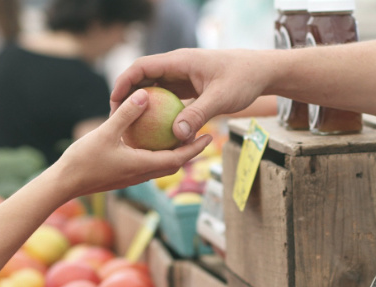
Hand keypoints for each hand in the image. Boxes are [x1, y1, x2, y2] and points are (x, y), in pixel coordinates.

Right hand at [53, 88, 211, 199]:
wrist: (64, 184)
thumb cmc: (83, 160)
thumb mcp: (105, 133)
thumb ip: (126, 114)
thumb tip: (145, 94)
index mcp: (142, 166)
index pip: (178, 159)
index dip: (195, 148)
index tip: (209, 137)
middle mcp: (141, 174)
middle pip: (174, 164)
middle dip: (190, 151)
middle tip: (202, 135)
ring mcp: (132, 177)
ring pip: (160, 165)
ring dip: (174, 153)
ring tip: (181, 136)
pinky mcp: (123, 176)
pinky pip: (147, 164)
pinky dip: (156, 153)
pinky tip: (151, 140)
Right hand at [110, 49, 271, 140]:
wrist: (261, 72)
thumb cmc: (243, 79)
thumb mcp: (221, 98)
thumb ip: (198, 115)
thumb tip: (177, 135)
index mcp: (180, 61)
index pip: (142, 67)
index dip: (124, 82)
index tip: (114, 102)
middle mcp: (178, 67)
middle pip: (143, 78)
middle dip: (128, 96)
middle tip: (117, 119)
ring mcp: (183, 77)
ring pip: (155, 89)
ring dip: (143, 105)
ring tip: (131, 126)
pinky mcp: (189, 87)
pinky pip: (168, 98)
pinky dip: (159, 111)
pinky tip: (155, 131)